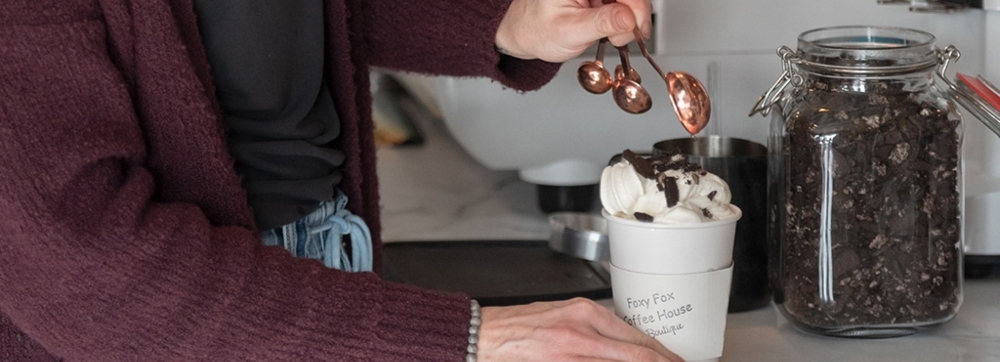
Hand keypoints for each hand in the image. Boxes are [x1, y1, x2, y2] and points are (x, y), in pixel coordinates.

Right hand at [477, 298, 684, 361]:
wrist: (483, 336)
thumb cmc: (517, 327)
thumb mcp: (561, 315)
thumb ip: (593, 327)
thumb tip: (623, 344)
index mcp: (585, 312)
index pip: (637, 337)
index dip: (663, 355)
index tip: (675, 361)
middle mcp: (582, 330)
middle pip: (638, 354)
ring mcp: (573, 351)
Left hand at [495, 0, 652, 62]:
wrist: (525, 32)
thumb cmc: (536, 30)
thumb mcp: (570, 31)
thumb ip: (602, 23)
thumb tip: (629, 18)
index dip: (637, 8)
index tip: (637, 29)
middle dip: (634, 16)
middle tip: (623, 38)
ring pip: (629, 0)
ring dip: (631, 19)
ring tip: (614, 37)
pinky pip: (622, 4)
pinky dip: (624, 20)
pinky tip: (614, 31)